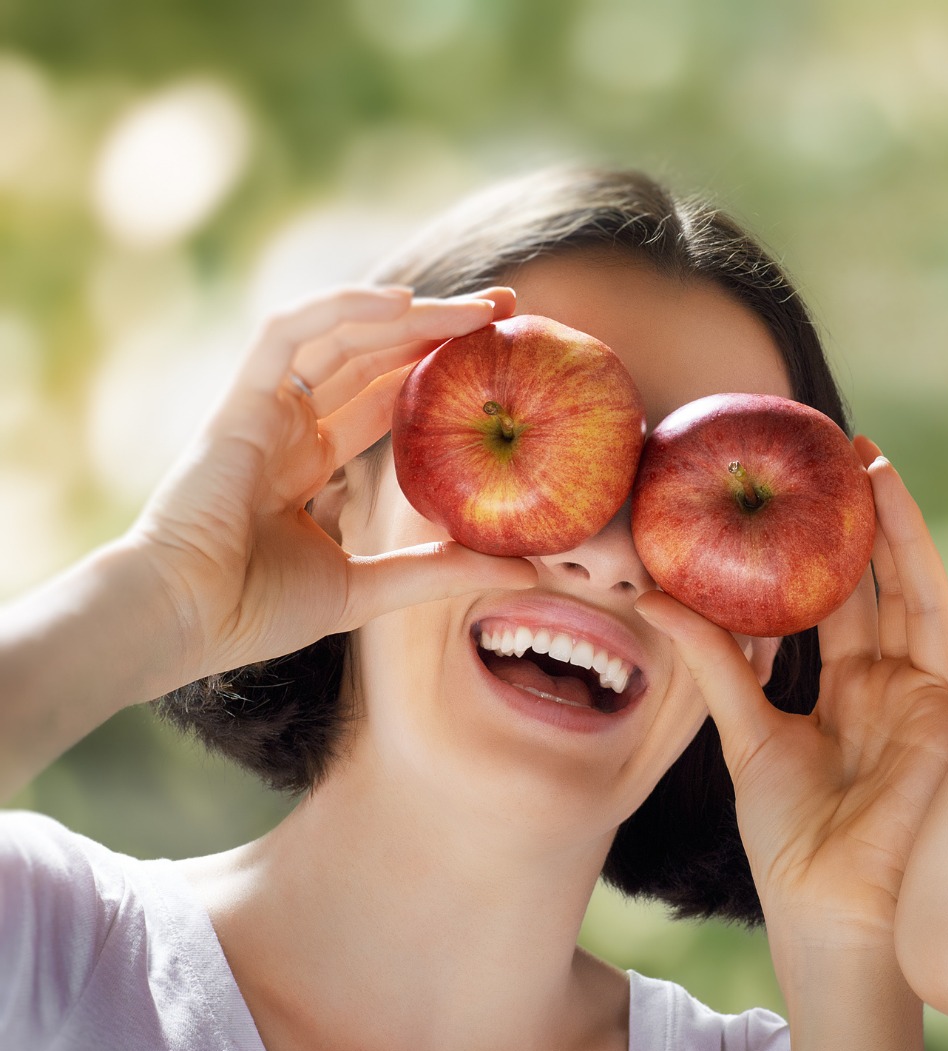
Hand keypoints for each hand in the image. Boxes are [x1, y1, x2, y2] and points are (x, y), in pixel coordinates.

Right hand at [126, 285, 537, 692]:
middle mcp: (291, 426)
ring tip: (480, 306)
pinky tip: (405, 301)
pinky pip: (289, 331)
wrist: (183, 619)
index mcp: (311, 463)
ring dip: (412, 311)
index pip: (387, 398)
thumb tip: (531, 569)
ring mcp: (265, 408)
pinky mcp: (241, 399)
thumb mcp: (370, 587)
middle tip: (509, 309)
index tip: (501, 360)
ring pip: (343, 334)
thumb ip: (443, 570)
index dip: (440, 374)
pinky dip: (342, 307)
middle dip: (440, 328)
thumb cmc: (255, 612)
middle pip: (375, 356)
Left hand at [635, 440, 947, 978]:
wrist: (844, 919)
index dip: (821, 552)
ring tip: (866, 462)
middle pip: (880, 587)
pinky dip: (917, 566)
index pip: (838, 607)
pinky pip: (934, 624)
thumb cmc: (797, 847)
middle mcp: (892, 688)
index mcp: (848, 698)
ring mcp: (926, 695)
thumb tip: (657, 594)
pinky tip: (895, 512)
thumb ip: (715, 665)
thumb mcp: (749, 740)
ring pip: (912, 590)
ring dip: (893, 526)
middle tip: (840, 453)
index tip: (799, 495)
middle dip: (863, 523)